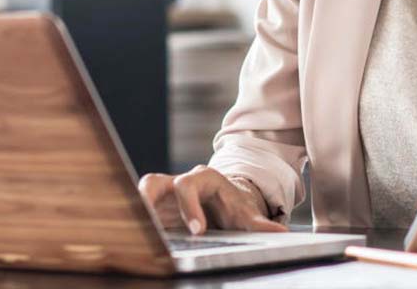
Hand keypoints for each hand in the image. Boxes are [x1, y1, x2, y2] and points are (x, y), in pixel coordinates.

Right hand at [137, 165, 287, 234]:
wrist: (223, 205)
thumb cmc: (233, 207)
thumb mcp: (246, 214)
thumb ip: (260, 223)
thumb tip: (281, 232)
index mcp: (202, 179)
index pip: (189, 185)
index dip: (190, 206)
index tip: (198, 231)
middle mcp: (178, 182)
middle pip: (155, 182)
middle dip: (152, 204)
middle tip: (156, 232)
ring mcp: (163, 194)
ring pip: (141, 192)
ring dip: (137, 209)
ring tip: (136, 230)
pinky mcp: (154, 207)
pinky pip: (139, 208)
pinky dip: (136, 220)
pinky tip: (134, 237)